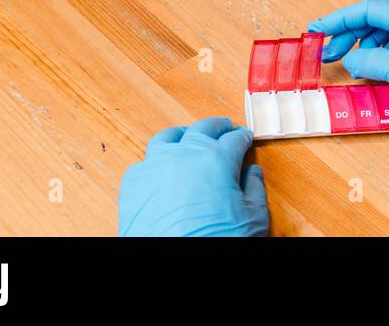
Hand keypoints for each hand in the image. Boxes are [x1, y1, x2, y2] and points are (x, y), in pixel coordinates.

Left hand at [118, 117, 267, 236]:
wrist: (171, 263)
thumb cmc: (214, 243)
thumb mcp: (252, 219)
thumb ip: (254, 190)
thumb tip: (252, 174)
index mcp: (216, 160)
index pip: (234, 139)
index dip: (242, 137)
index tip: (245, 138)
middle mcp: (184, 156)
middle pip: (203, 129)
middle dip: (217, 127)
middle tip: (224, 129)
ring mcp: (155, 168)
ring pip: (168, 138)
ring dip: (183, 134)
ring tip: (189, 136)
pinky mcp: (134, 185)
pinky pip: (145, 163)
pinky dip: (157, 161)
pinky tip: (163, 168)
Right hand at [307, 0, 388, 147]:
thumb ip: (370, 61)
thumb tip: (350, 59)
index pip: (369, 8)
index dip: (340, 19)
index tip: (317, 29)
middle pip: (375, 20)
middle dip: (348, 34)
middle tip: (326, 53)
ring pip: (385, 34)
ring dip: (363, 46)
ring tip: (345, 63)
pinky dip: (379, 56)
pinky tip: (369, 69)